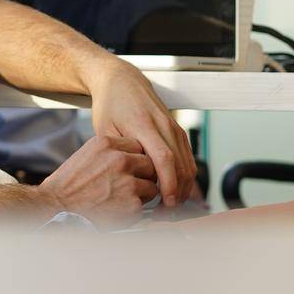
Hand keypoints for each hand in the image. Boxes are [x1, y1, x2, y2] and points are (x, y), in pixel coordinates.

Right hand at [38, 135, 161, 228]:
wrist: (56, 208)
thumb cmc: (68, 185)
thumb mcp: (87, 155)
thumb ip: (110, 152)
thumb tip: (131, 155)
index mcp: (107, 144)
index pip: (138, 145)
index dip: (135, 158)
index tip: (130, 168)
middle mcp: (120, 159)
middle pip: (149, 163)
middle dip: (142, 175)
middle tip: (129, 185)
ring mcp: (128, 182)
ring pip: (151, 185)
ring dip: (141, 193)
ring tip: (121, 199)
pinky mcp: (133, 204)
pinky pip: (144, 205)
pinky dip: (134, 210)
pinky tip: (117, 210)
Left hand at [82, 60, 196, 205]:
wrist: (121, 80)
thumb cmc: (110, 105)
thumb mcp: (105, 130)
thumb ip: (118, 154)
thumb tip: (129, 182)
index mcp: (143, 124)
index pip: (164, 158)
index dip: (168, 183)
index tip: (166, 202)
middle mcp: (164, 125)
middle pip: (181, 164)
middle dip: (178, 191)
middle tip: (167, 213)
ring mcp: (173, 126)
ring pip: (189, 162)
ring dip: (184, 186)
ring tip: (170, 206)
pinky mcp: (177, 129)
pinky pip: (188, 157)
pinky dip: (185, 176)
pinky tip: (175, 189)